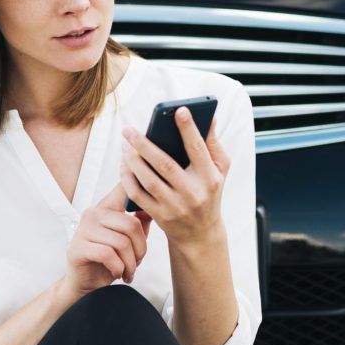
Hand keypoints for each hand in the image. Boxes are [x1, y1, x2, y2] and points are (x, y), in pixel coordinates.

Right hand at [60, 182, 152, 301]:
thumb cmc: (108, 262)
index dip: (138, 190)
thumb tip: (150, 209)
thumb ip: (139, 223)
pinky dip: (118, 268)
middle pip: (131, 225)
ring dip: (130, 264)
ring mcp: (83, 230)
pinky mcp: (77, 248)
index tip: (147, 205)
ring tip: (128, 272)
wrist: (85, 285)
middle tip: (137, 263)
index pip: (123, 189)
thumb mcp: (127, 240)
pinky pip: (108, 255)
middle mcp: (93, 214)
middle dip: (141, 250)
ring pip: (121, 243)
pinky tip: (117, 273)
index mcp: (106, 208)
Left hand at [120, 106, 230, 245]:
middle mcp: (193, 193)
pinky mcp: (160, 216)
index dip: (189, 129)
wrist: (200, 235)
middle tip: (129, 129)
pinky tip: (124, 164)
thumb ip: (213, 144)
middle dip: (145, 145)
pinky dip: (128, 178)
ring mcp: (175, 207)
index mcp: (210, 178)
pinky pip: (138, 195)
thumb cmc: (209, 193)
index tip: (179, 110)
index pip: (198, 150)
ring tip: (124, 144)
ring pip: (148, 180)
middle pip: (165, 165)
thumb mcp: (220, 170)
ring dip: (132, 160)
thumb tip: (211, 117)